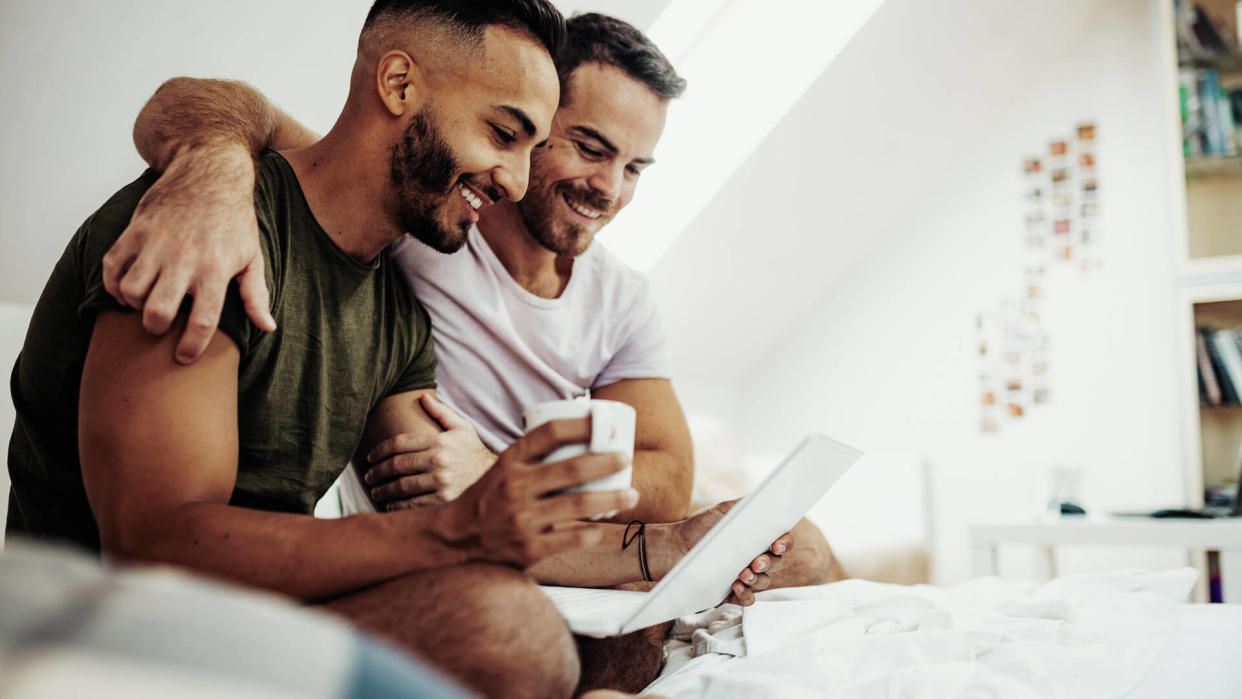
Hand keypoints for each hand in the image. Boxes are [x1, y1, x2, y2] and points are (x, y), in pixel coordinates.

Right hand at [102, 143, 276, 363]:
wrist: (209, 171)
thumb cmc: (234, 219)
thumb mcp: (252, 256)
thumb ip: (256, 295)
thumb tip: (267, 328)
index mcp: (216, 269)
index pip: (202, 321)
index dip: (191, 347)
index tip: (183, 357)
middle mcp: (184, 259)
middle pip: (157, 312)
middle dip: (156, 327)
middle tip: (161, 325)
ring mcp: (156, 244)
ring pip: (130, 291)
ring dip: (133, 304)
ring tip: (146, 302)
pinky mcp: (135, 231)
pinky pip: (112, 267)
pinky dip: (113, 284)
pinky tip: (126, 287)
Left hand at [365, 394, 496, 508]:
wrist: (494, 476)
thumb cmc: (472, 451)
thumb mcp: (461, 427)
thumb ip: (441, 412)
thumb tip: (422, 396)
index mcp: (439, 441)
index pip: (399, 443)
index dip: (379, 450)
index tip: (370, 457)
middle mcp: (438, 460)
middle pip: (396, 465)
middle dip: (377, 472)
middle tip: (369, 476)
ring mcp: (441, 482)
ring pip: (401, 486)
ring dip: (383, 490)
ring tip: (376, 491)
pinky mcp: (443, 500)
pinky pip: (413, 504)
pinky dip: (397, 505)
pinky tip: (389, 504)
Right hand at [444, 418, 639, 568]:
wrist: (454, 540)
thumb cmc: (488, 500)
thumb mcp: (503, 469)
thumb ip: (534, 458)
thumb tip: (584, 442)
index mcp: (509, 461)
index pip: (549, 433)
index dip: (581, 425)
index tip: (604, 425)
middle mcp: (515, 487)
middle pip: (571, 469)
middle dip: (606, 462)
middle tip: (625, 458)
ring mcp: (522, 519)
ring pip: (578, 506)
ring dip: (611, 499)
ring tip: (631, 495)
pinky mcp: (529, 549)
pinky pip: (573, 539)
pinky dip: (596, 534)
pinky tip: (609, 530)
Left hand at [660, 500, 793, 606]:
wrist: (672, 548)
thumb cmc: (698, 528)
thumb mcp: (722, 511)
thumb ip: (744, 505)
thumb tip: (766, 500)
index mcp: (756, 538)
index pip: (782, 541)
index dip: (785, 543)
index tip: (777, 545)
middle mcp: (754, 558)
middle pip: (775, 564)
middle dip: (769, 563)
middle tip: (756, 561)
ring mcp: (744, 576)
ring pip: (763, 582)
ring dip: (757, 580)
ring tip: (742, 574)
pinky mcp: (731, 593)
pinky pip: (747, 599)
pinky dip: (745, 595)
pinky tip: (735, 587)